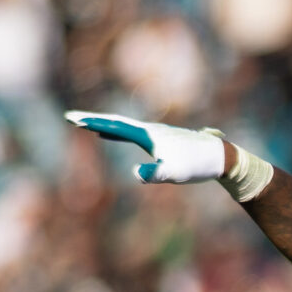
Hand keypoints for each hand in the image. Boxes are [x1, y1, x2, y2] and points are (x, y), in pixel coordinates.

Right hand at [66, 111, 232, 182]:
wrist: (221, 157)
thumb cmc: (198, 165)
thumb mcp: (175, 174)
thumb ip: (155, 173)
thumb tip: (136, 173)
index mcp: (149, 135)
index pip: (116, 126)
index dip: (93, 122)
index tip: (73, 119)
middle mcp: (151, 130)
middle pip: (116, 122)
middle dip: (92, 120)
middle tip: (70, 117)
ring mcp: (156, 133)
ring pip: (123, 126)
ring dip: (103, 125)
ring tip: (84, 124)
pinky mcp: (161, 139)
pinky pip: (132, 133)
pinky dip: (117, 132)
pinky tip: (110, 135)